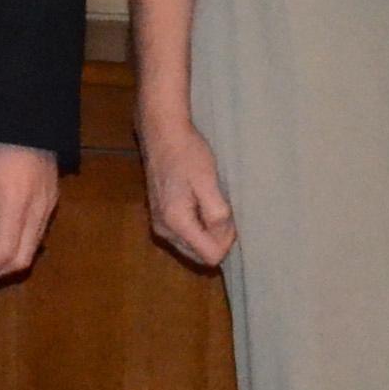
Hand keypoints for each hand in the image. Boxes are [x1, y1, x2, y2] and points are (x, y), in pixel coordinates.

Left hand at [0, 142, 60, 284]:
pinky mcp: (52, 201)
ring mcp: (50, 206)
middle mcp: (39, 211)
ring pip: (31, 248)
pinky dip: (15, 240)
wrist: (26, 118)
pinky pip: (36, 233)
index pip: (5, 253)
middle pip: (22, 258)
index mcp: (16, 205)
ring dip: (4, 255)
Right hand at [141, 117, 236, 266]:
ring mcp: (159, 225)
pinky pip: (185, 236)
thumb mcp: (208, 181)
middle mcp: (163, 230)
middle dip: (217, 239)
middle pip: (201, 255)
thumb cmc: (187, 153)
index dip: (226, 240)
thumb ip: (216, 213)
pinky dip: (198, 227)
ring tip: (210, 203)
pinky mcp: (159, 218)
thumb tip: (225, 238)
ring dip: (208, 233)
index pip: (210, 255)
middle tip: (222, 208)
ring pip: (193, 247)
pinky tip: (200, 203)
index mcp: (175, 223)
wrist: (162, 133)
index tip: (229, 215)